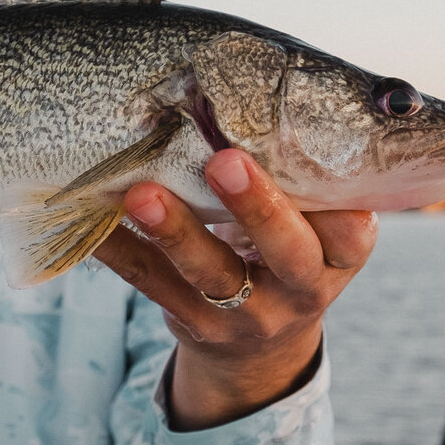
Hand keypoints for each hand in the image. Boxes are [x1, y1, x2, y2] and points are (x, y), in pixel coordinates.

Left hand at [92, 148, 375, 429]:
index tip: (309, 161)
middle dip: (257, 208)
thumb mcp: (314, 230)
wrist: (260, 348)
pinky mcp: (196, 325)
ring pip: (212, 275)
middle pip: (287, 253)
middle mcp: (301, 290)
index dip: (337, 206)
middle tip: (223, 162)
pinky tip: (94, 223)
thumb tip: (251, 96)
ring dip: (175, 232)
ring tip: (142, 195)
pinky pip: (153, 284)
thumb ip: (300, 183)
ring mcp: (248, 315)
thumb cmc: (285, 255)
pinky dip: (121, 251)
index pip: (350, 234)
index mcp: (339, 257)